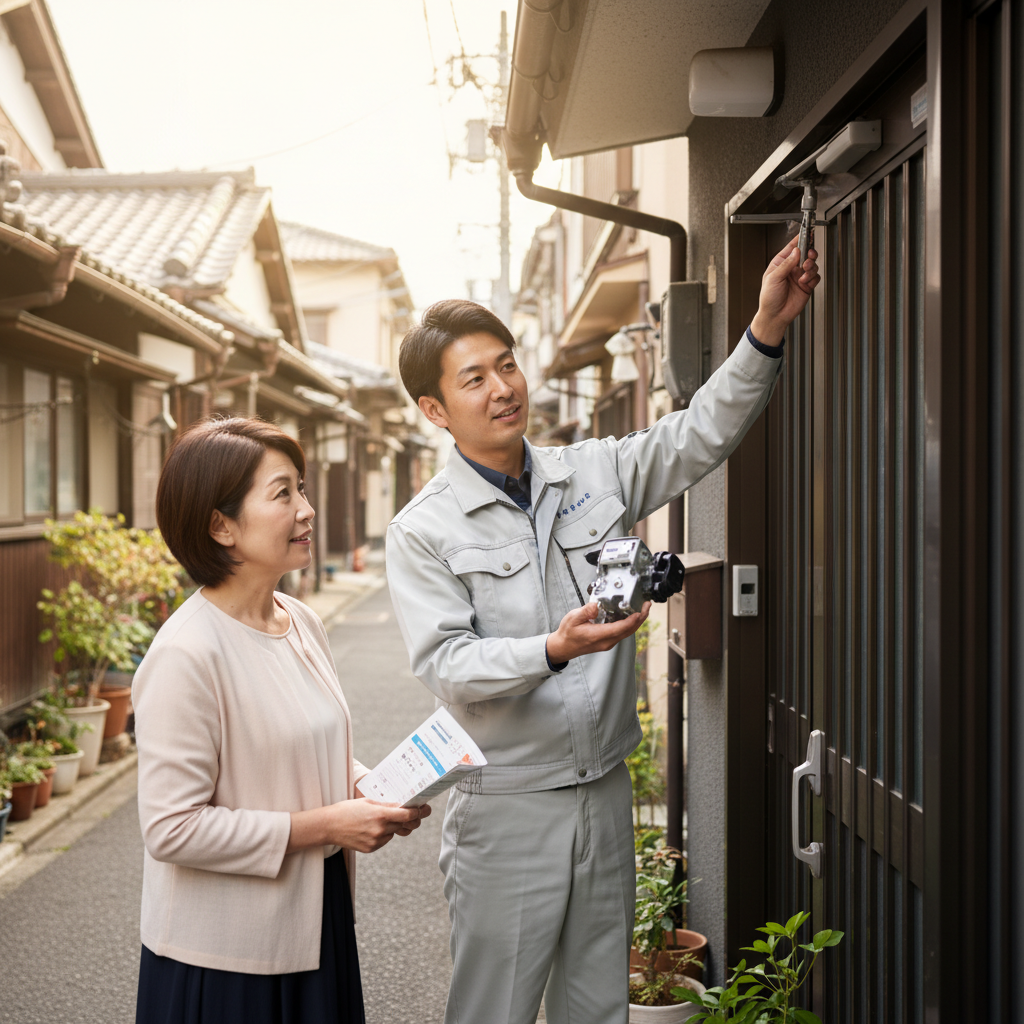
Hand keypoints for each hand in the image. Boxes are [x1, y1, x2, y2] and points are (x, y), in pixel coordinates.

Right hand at [287, 798, 430, 854]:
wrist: (329, 826)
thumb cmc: (348, 809)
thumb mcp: (368, 802)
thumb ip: (387, 805)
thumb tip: (405, 805)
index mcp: (380, 814)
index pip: (408, 815)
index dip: (419, 812)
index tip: (425, 808)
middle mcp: (380, 829)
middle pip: (406, 825)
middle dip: (413, 820)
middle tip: (416, 814)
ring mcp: (376, 841)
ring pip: (395, 833)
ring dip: (395, 826)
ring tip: (384, 819)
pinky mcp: (371, 849)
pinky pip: (385, 840)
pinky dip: (384, 834)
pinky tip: (373, 828)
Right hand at [545, 600, 650, 663]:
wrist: (563, 647)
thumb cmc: (567, 634)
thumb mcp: (572, 618)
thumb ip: (585, 611)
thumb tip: (597, 605)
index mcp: (598, 636)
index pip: (620, 628)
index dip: (632, 620)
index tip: (640, 611)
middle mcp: (606, 642)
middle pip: (628, 631)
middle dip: (640, 618)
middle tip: (647, 606)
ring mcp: (608, 643)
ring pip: (627, 632)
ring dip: (637, 621)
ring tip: (643, 609)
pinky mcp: (608, 642)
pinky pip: (623, 633)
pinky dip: (630, 624)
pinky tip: (632, 616)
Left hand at [749, 234, 820, 346]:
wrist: (775, 315)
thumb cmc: (769, 298)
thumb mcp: (774, 278)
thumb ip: (786, 264)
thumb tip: (796, 251)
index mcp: (780, 263)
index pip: (792, 247)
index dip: (800, 239)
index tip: (807, 233)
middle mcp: (791, 268)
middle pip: (806, 254)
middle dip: (810, 254)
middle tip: (808, 258)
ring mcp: (799, 276)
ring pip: (813, 264)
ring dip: (811, 267)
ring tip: (804, 274)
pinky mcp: (807, 285)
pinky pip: (815, 277)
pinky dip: (812, 278)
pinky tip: (804, 282)